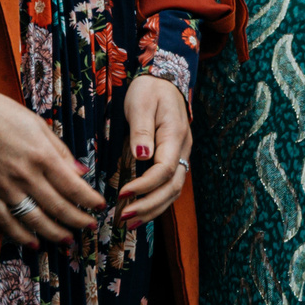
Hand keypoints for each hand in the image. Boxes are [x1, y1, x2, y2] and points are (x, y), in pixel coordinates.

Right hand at [0, 91, 101, 245]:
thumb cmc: (7, 117)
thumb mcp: (41, 127)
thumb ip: (62, 152)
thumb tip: (82, 173)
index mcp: (43, 156)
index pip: (73, 186)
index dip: (89, 200)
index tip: (101, 206)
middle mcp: (25, 176)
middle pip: (57, 207)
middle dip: (78, 220)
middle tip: (90, 227)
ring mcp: (4, 188)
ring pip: (34, 220)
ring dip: (54, 233)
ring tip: (68, 240)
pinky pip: (6, 222)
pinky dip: (21, 236)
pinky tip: (34, 243)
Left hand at [117, 77, 191, 225]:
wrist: (164, 80)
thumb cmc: (149, 90)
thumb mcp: (141, 104)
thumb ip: (142, 131)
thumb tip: (142, 156)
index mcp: (175, 136)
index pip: (165, 170)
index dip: (144, 186)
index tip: (122, 195)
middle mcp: (183, 149)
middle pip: (173, 186)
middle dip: (149, 205)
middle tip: (124, 218)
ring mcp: (181, 154)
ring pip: (174, 190)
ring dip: (153, 209)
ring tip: (130, 223)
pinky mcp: (174, 158)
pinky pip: (169, 185)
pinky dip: (156, 202)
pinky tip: (140, 211)